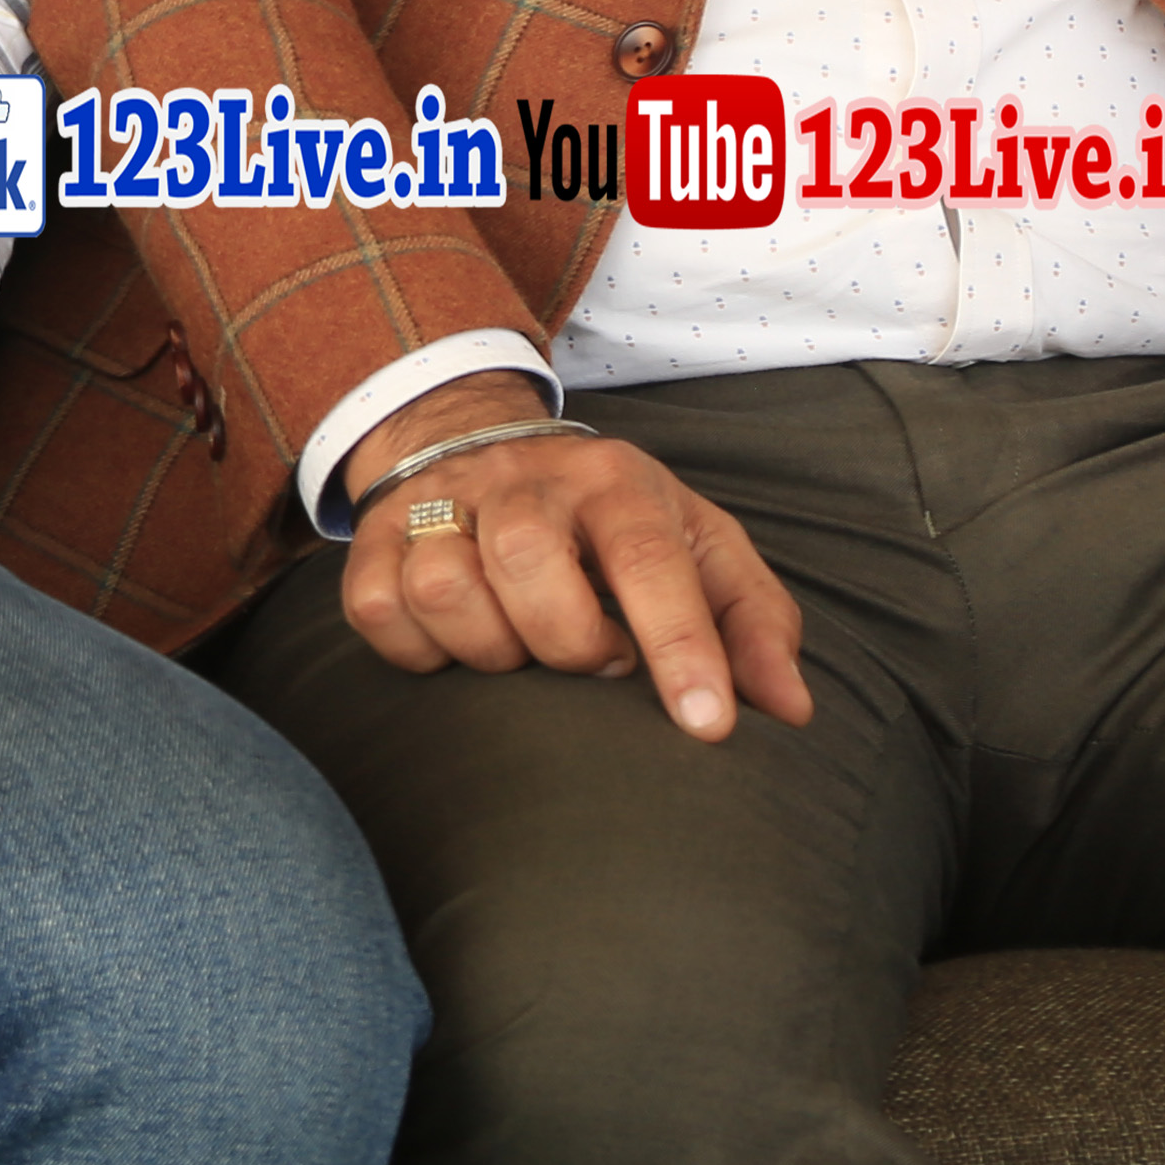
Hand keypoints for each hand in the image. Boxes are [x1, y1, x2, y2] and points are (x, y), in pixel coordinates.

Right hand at [335, 375, 814, 739]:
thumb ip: (754, 622)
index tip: (709, 725)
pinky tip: (463, 644)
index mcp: (615, 481)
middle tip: (597, 660)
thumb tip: (789, 709)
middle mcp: (521, 481)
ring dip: (490, 646)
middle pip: (526, 557)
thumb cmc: (612, 521)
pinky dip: (422, 649)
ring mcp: (440, 505)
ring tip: (526, 649)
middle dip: (567, 640)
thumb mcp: (700, 548)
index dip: (681, 643)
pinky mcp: (375, 540)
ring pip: (441, 582)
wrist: (480, 440)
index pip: (649, 558)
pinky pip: (380, 610)